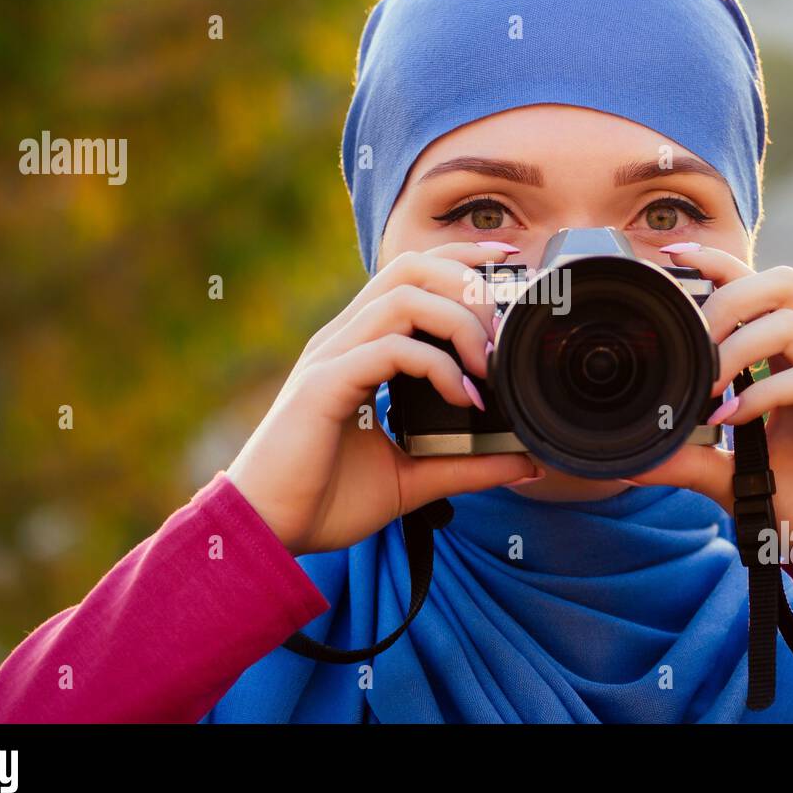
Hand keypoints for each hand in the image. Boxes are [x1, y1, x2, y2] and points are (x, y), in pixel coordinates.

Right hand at [226, 242, 541, 554]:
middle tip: (506, 325)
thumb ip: (469, 465)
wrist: (265, 532)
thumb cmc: (325, 499)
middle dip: (467, 278)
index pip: (411, 274)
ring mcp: (332, 356)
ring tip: (488, 364)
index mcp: (359, 347)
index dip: (461, 260)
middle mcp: (344, 339)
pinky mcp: (324, 384)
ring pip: (404, 295)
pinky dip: (438, 366)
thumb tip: (527, 462)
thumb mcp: (414, 479)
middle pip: (410, 266)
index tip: (509, 267)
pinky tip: (463, 399)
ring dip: (458, 320)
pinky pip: (391, 348)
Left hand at [625, 246, 792, 532]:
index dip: (721, 263)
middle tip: (691, 340)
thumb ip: (689, 460)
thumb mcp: (732, 479)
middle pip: (785, 282)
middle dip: (729, 298)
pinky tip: (733, 418)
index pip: (762, 288)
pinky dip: (766, 393)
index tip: (673, 257)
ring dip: (740, 347)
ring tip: (706, 384)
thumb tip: (630, 460)